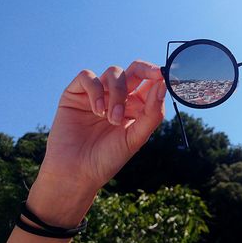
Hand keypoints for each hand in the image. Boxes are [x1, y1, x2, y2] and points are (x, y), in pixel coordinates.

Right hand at [28, 60, 165, 226]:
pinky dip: (96, 90)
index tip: (165, 77)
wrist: (76, 173)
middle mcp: (118, 97)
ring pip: (114, 72)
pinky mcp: (75, 94)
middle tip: (153, 75)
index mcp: (136, 107)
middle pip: (135, 69)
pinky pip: (88, 76)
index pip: (150, 83)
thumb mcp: (136, 138)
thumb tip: (163, 85)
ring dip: (117, 93)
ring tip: (112, 119)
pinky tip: (97, 111)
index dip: (159, 76)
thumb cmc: (108, 158)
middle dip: (145, 69)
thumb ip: (152, 113)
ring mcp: (97, 94)